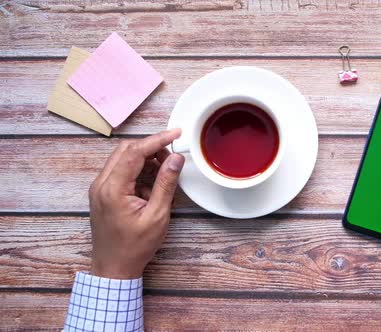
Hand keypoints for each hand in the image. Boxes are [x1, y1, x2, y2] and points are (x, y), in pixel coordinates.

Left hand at [88, 129, 184, 278]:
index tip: (176, 133)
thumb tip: (176, 159)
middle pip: (126, 150)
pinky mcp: (104, 193)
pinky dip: (139, 171)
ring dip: (145, 159)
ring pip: (123, 159)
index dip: (157, 139)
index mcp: (112, 188)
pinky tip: (153, 183)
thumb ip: (166, 183)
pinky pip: (121, 171)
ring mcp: (100, 188)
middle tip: (173, 154)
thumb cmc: (135, 247)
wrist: (113, 268)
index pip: (135, 152)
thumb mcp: (157, 215)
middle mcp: (101, 184)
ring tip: (166, 171)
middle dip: (151, 147)